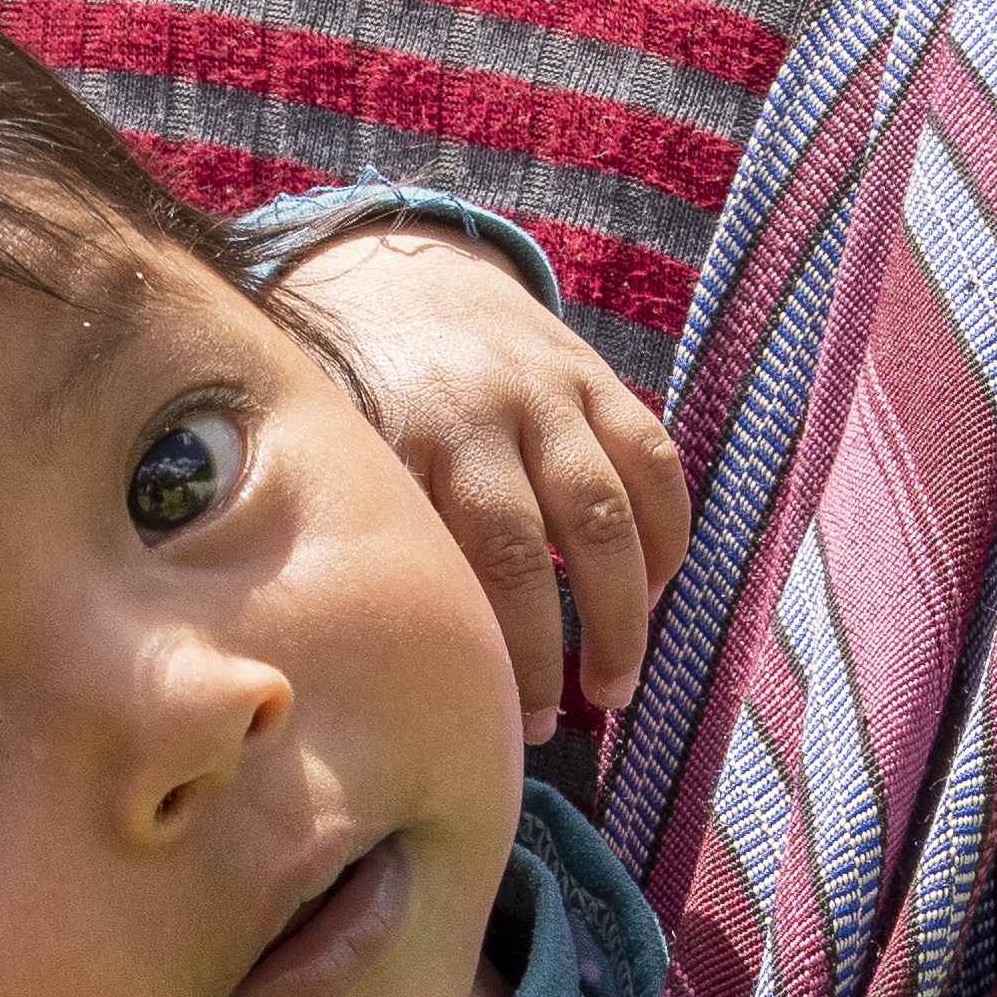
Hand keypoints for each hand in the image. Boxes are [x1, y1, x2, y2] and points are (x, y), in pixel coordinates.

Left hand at [269, 222, 689, 740]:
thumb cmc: (351, 396)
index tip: (491, 724)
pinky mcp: (596, 375)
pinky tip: (656, 595)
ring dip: (626, 612)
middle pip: (530, 552)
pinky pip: (655, 460)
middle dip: (554, 652)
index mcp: (400, 440)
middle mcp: (478, 413)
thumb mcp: (329, 453)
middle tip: (554, 724)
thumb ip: (349, 533)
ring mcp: (546, 390)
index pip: (452, 567)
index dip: (485, 656)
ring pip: (607, 511)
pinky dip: (667, 537)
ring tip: (616, 686)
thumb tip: (353, 661)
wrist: (396, 272)